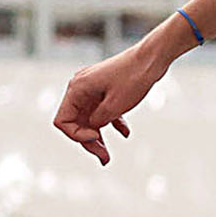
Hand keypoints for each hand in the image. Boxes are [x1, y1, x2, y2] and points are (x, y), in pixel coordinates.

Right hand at [53, 44, 160, 165]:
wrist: (152, 57)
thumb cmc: (134, 77)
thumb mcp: (115, 106)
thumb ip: (99, 121)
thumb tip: (92, 129)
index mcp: (77, 89)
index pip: (63, 120)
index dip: (76, 135)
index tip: (96, 137)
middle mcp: (81, 88)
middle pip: (76, 122)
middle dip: (89, 141)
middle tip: (104, 158)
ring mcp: (93, 89)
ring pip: (89, 119)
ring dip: (98, 137)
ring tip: (107, 156)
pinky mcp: (105, 90)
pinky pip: (102, 111)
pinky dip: (111, 123)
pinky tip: (124, 133)